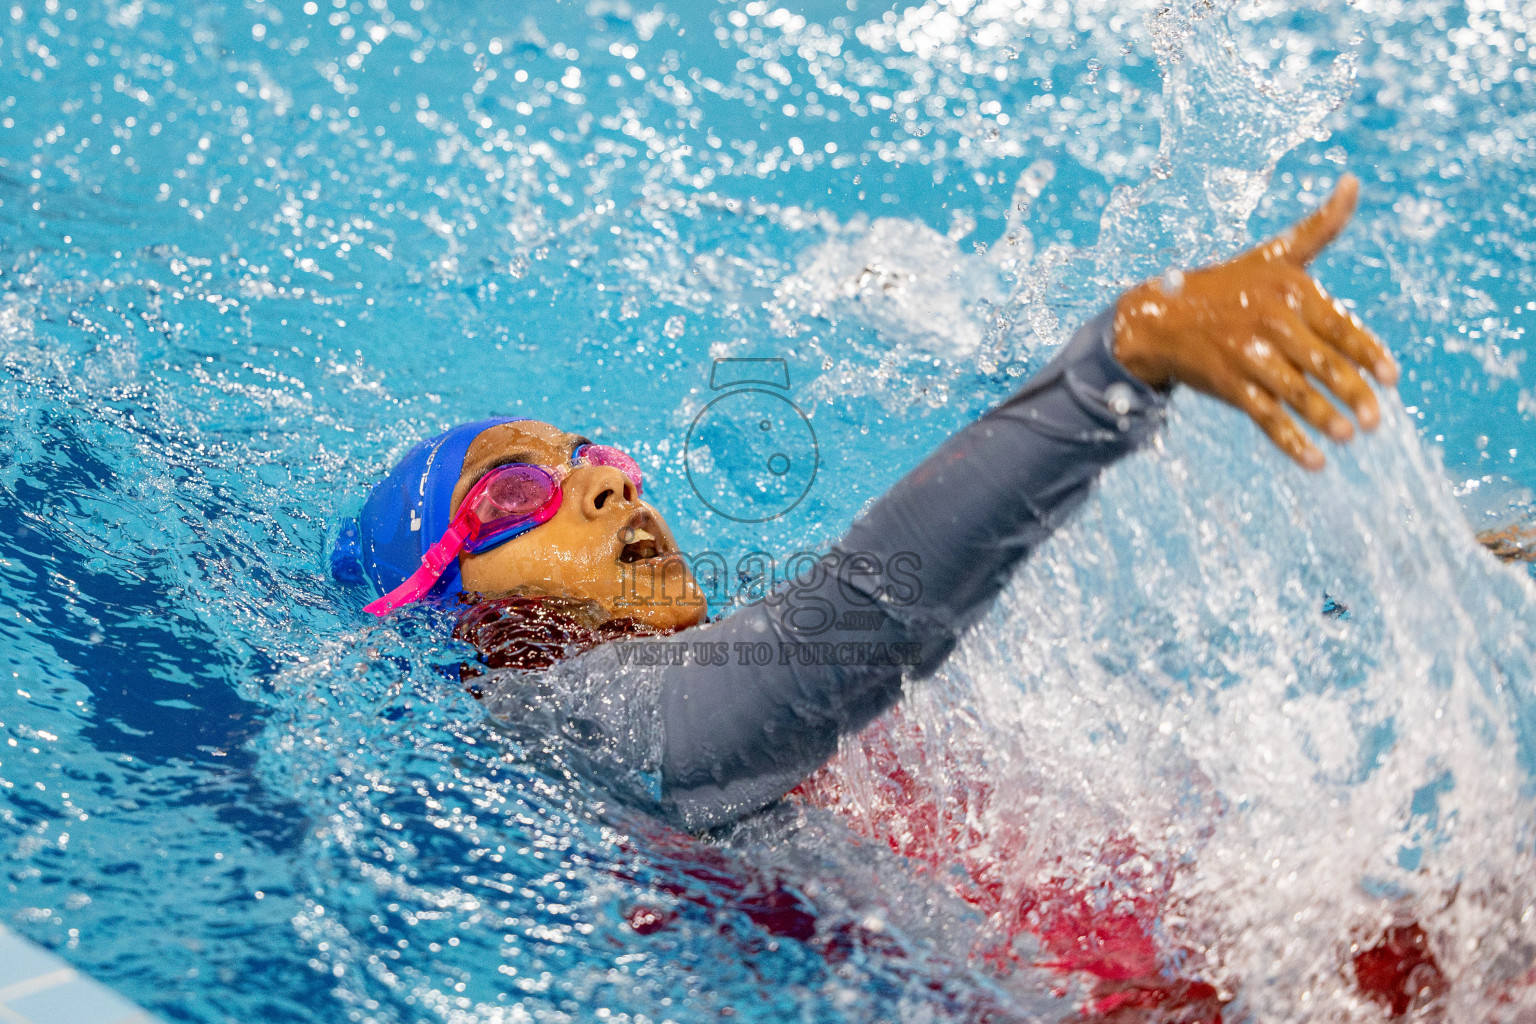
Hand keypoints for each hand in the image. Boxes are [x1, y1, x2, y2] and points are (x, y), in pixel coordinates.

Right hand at [1112, 174, 1398, 470]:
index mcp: (1290, 290)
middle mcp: (1270, 322)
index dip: (1369, 354)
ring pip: (1296, 393)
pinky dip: (1290, 441)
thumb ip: (1320, 226)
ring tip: (1351, 436)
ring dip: (1325, 418)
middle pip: (1322, 364)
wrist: (1161, 316)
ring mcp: (1247, 356)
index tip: (1391, 379)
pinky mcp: (1228, 384)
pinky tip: (1314, 462)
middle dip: (1352, 392)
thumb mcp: (1275, 253)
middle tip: (1377, 419)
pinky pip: (1265, 417)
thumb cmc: (1228, 284)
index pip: (1341, 326)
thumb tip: (1354, 182)